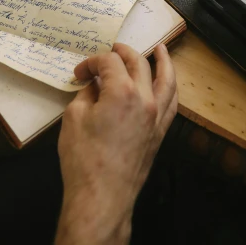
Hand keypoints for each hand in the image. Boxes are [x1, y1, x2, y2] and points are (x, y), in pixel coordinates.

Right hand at [55, 43, 176, 244]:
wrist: (101, 197)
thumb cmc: (84, 159)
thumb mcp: (74, 117)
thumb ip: (86, 93)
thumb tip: (94, 85)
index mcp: (122, 91)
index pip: (108, 62)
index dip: (91, 62)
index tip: (79, 73)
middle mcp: (146, 99)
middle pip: (138, 63)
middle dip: (122, 53)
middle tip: (111, 50)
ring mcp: (156, 117)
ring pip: (166, 80)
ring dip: (163, 61)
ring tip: (160, 49)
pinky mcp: (160, 133)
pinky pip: (171, 103)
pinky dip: (169, 88)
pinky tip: (166, 82)